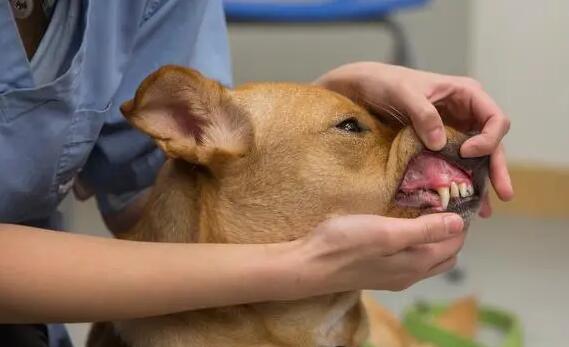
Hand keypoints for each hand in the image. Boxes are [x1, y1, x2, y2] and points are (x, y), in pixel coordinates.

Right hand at [294, 213, 463, 294]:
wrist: (310, 265)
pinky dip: (418, 245)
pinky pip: (411, 260)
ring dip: (435, 239)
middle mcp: (410, 274)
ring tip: (428, 213)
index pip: (454, 243)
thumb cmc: (346, 244)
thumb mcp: (387, 232)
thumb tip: (459, 224)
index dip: (460, 221)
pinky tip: (404, 230)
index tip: (458, 196)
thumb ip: (424, 230)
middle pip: (446, 254)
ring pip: (428, 259)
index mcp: (416, 263)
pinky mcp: (379, 274)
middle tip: (446, 203)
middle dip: (453, 232)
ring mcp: (394, 276)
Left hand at [315, 62, 513, 216]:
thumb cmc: (386, 82)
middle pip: (492, 142)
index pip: (495, 119)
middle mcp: (466, 112)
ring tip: (485, 209)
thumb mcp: (403, 93)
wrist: (366, 87)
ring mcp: (455, 128)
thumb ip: (423, 114)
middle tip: (503, 194)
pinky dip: (462, 179)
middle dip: (498, 168)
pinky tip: (463, 201)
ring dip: (482, 180)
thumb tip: (440, 143)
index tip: (466, 153)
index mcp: (466, 94)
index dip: (488, 139)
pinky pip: (457, 162)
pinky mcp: (440, 142)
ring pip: (477, 156)